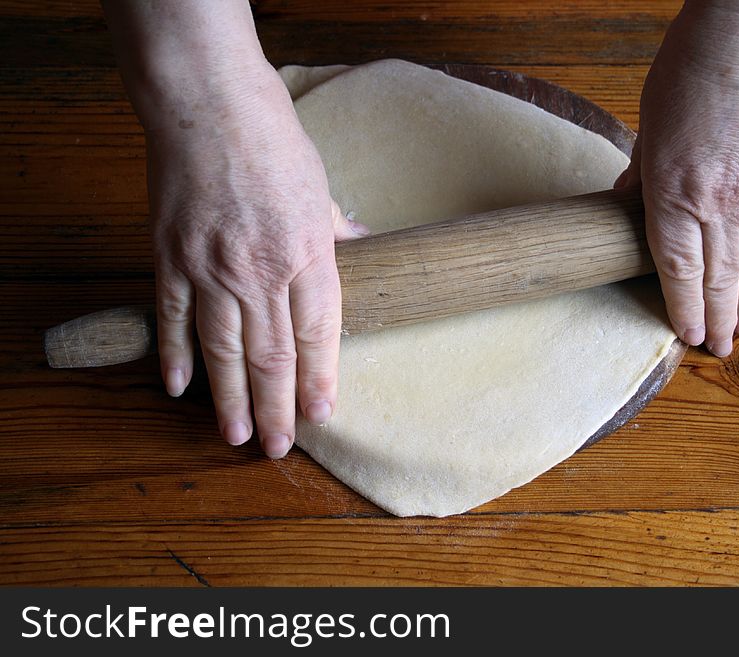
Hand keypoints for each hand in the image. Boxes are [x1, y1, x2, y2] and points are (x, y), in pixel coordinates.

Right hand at [147, 62, 366, 457]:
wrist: (208, 104)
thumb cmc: (272, 140)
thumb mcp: (321, 187)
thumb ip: (337, 231)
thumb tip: (365, 249)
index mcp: (307, 253)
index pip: (318, 334)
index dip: (320, 380)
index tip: (322, 414)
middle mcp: (261, 271)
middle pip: (271, 355)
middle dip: (278, 406)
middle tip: (278, 446)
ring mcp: (211, 268)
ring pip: (222, 349)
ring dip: (230, 397)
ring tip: (237, 434)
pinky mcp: (170, 257)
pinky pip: (174, 318)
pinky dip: (175, 355)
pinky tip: (180, 388)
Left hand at [615, 1, 738, 355]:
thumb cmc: (687, 75)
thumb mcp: (647, 129)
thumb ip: (639, 177)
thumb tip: (625, 204)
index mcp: (675, 195)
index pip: (679, 270)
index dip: (683, 309)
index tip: (687, 336)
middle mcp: (720, 202)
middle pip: (721, 275)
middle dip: (718, 317)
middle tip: (719, 348)